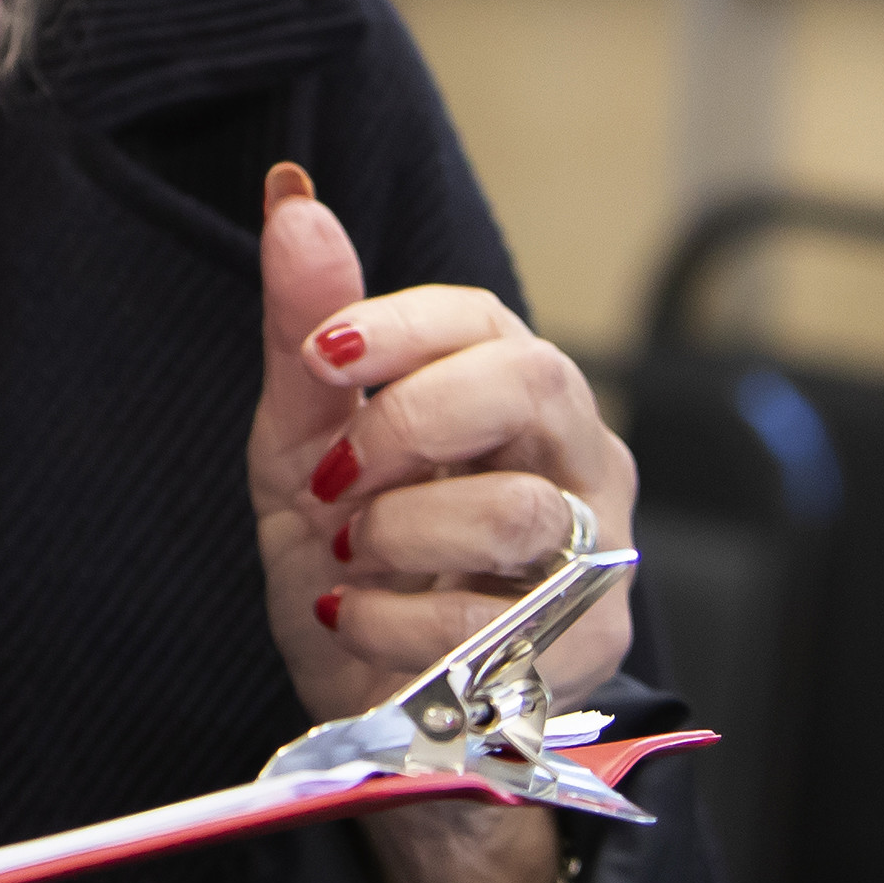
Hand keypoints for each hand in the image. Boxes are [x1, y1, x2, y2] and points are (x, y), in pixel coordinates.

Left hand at [250, 163, 635, 882]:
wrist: (362, 689)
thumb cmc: (346, 545)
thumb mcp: (301, 435)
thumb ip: (303, 323)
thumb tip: (291, 194)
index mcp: (507, 387)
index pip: (483, 316)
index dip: (400, 324)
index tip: (322, 354)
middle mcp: (571, 455)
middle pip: (531, 382)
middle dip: (409, 424)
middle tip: (334, 481)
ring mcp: (592, 548)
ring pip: (514, 511)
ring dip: (399, 535)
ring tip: (352, 558)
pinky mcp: (586, 644)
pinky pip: (493, 622)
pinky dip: (396, 622)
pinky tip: (360, 622)